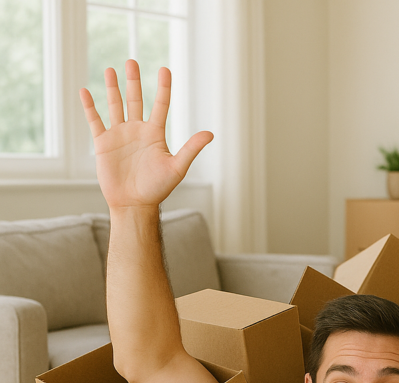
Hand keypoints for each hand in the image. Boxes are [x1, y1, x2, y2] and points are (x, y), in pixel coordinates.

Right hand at [79, 60, 211, 210]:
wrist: (134, 204)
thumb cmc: (158, 189)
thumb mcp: (177, 167)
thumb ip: (191, 149)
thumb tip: (210, 133)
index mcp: (155, 134)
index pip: (160, 105)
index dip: (163, 88)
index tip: (165, 69)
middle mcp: (138, 130)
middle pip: (135, 100)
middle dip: (133, 81)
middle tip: (132, 61)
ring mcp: (120, 135)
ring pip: (115, 105)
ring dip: (113, 88)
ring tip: (112, 69)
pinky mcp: (103, 143)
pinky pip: (95, 120)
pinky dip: (90, 106)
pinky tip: (85, 91)